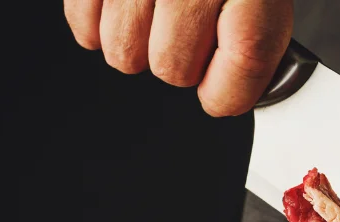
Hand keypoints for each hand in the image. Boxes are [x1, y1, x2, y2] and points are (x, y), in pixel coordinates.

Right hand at [64, 0, 292, 115]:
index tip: (221, 95)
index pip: (247, 54)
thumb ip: (256, 30)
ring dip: (140, 47)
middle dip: (183, 63)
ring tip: (158, 15)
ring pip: (124, 53)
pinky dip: (99, 27)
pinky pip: (83, 24)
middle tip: (192, 35)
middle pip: (173, 66)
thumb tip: (238, 88)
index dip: (230, 91)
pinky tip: (126, 7)